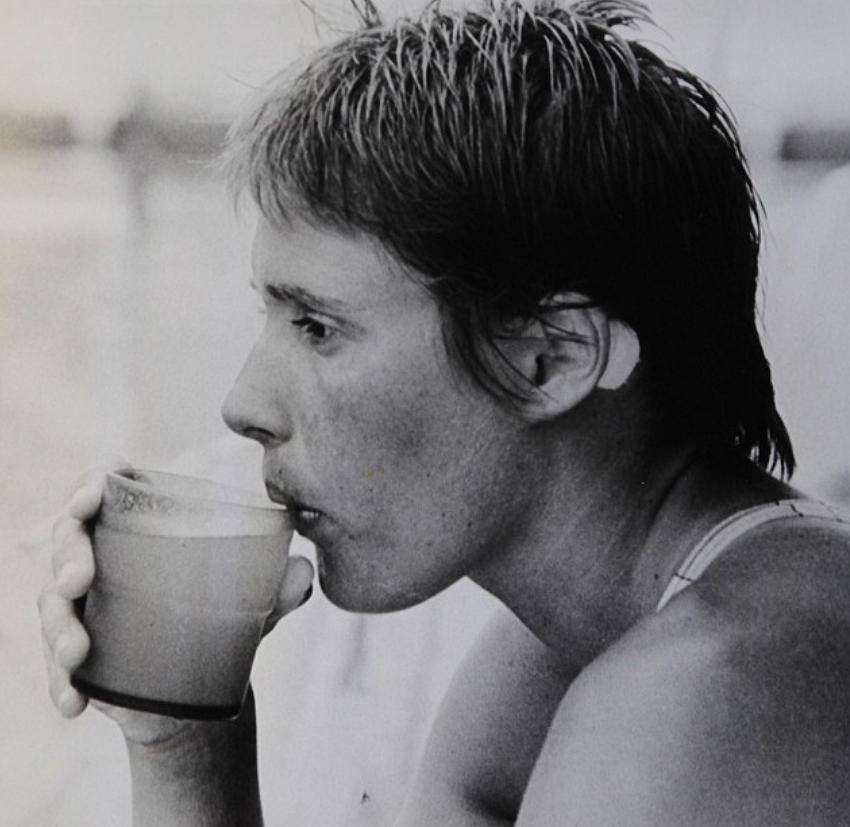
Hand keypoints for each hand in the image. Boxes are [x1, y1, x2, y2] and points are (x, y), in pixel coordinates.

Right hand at [38, 464, 313, 746]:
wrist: (209, 680)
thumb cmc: (227, 612)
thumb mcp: (258, 595)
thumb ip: (283, 582)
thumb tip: (303, 571)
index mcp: (144, 521)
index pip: (105, 483)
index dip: (88, 482)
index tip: (89, 498)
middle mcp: (106, 554)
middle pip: (70, 538)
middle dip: (69, 555)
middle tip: (83, 580)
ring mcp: (86, 604)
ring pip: (54, 600)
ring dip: (59, 625)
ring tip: (78, 653)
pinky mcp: (77, 652)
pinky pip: (54, 664)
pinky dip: (59, 683)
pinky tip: (75, 702)